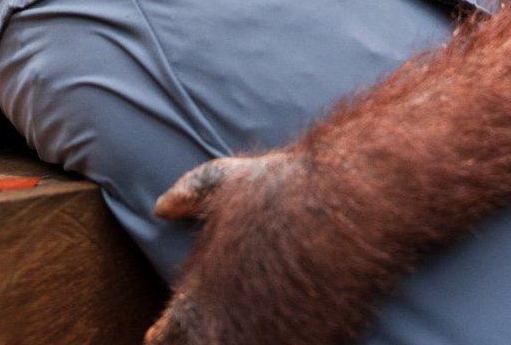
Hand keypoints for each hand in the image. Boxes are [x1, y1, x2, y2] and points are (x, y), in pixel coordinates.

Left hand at [144, 151, 327, 344]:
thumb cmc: (286, 187)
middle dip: (205, 338)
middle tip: (213, 326)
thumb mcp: (229, 180)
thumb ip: (190, 194)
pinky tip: (294, 325)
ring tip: (255, 323)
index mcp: (198, 301)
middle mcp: (228, 335)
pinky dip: (289, 338)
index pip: (168, 339)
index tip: (160, 332)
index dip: (166, 335)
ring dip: (248, 338)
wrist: (349, 198)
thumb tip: (162, 205)